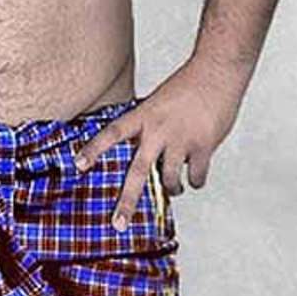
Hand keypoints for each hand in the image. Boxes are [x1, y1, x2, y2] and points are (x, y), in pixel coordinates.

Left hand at [73, 62, 244, 227]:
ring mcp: (181, 140)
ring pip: (170, 180)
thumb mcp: (158, 103)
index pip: (113, 133)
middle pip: (138, 171)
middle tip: (118, 223)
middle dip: (127, 201)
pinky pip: (196, 177)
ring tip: (175, 188)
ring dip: (173, 189)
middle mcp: (159, 130)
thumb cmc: (189, 86)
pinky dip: (196, 180)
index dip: (94, 149)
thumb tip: (143, 154)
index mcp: (144, 116)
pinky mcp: (203, 146)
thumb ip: (148, 127)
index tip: (78, 165)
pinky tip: (196, 175)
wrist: (218, 71)